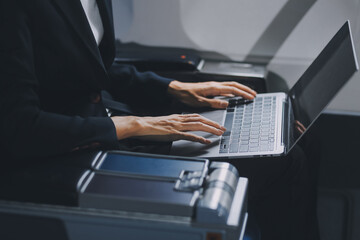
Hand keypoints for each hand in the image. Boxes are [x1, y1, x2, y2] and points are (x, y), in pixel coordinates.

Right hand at [111, 114, 225, 143]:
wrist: (142, 125)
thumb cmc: (152, 125)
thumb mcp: (167, 122)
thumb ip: (177, 124)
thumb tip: (184, 128)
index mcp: (179, 117)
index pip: (197, 116)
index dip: (208, 120)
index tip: (216, 124)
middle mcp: (180, 119)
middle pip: (201, 120)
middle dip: (213, 124)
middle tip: (223, 129)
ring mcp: (178, 126)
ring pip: (198, 126)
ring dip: (210, 129)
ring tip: (219, 133)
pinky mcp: (174, 134)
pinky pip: (189, 136)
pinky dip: (199, 138)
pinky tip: (205, 141)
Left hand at [167, 80, 256, 108]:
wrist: (178, 90)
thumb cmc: (186, 95)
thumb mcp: (200, 102)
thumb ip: (214, 103)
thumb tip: (227, 104)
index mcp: (214, 88)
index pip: (232, 89)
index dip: (243, 93)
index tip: (251, 97)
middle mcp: (214, 84)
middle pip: (234, 85)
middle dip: (245, 89)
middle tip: (253, 94)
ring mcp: (213, 85)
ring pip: (230, 85)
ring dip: (240, 88)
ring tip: (247, 93)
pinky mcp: (210, 87)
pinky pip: (225, 87)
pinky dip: (233, 89)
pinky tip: (234, 93)